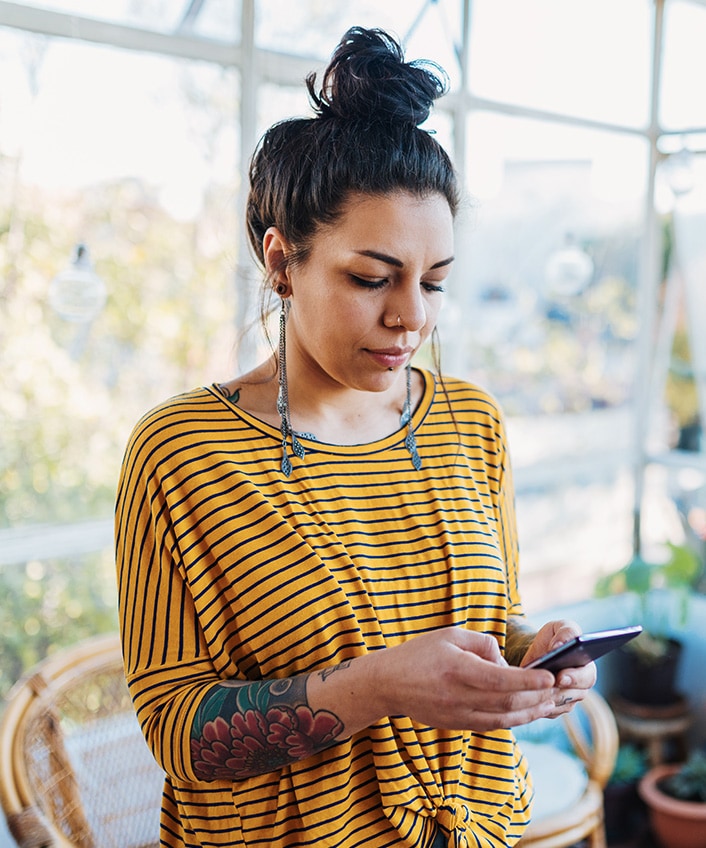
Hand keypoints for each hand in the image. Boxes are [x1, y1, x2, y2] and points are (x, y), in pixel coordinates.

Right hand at [374, 626, 556, 731]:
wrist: (388, 683)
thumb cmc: (419, 653)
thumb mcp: (449, 634)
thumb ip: (481, 644)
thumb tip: (505, 660)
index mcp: (457, 669)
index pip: (501, 679)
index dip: (529, 680)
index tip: (550, 676)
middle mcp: (459, 696)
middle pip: (508, 702)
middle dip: (537, 697)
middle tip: (559, 689)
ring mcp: (458, 714)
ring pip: (504, 719)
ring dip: (531, 712)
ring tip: (551, 703)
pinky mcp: (458, 725)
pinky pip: (493, 725)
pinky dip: (514, 720)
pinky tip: (528, 712)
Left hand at [520, 620, 596, 717]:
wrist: (538, 652)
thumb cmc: (554, 637)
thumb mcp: (560, 627)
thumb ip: (566, 632)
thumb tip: (560, 645)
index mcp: (587, 667)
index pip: (587, 677)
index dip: (575, 678)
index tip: (561, 677)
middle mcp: (581, 687)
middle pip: (572, 695)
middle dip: (557, 690)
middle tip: (542, 686)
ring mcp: (568, 700)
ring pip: (557, 705)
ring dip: (543, 697)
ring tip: (529, 689)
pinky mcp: (553, 708)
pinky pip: (545, 711)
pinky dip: (535, 704)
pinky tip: (524, 695)